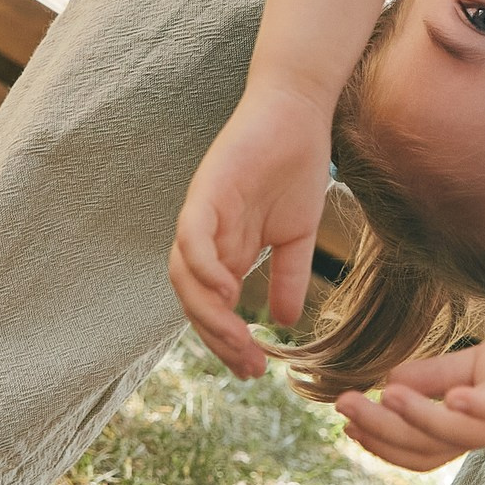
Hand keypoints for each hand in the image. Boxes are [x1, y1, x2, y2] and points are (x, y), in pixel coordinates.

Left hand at [170, 85, 332, 377]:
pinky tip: (229, 293)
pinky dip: (204, 269)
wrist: (299, 114)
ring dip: (208, 314)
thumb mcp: (298, 235)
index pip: (214, 307)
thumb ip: (289, 276)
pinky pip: (192, 238)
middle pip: (194, 301)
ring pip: (185, 276)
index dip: (228, 342)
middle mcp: (207, 238)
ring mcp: (203, 215)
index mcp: (227, 250)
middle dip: (218, 339)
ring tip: (237, 338)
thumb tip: (284, 322)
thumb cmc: (296, 167)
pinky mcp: (206, 191)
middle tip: (248, 367)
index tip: (254, 370)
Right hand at [334, 301, 484, 470]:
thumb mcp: (480, 362)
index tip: (344, 421)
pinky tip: (452, 395)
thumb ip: (436, 373)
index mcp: (479, 427)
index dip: (382, 441)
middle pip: (432, 447)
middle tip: (346, 408)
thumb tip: (387, 381)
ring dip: (421, 420)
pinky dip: (479, 409)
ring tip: (386, 397)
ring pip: (464, 435)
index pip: (422, 449)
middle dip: (385, 431)